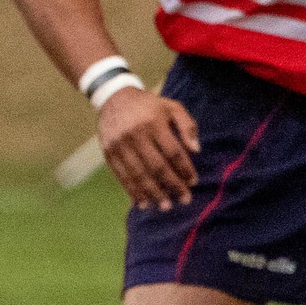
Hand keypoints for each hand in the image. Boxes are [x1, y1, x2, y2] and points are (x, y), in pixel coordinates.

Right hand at [98, 88, 198, 209]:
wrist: (114, 98)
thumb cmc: (149, 105)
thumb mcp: (172, 107)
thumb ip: (188, 125)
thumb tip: (196, 150)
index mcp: (154, 122)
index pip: (173, 152)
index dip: (185, 169)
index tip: (193, 182)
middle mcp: (136, 134)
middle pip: (157, 166)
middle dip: (172, 185)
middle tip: (184, 199)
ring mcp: (120, 144)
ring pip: (139, 174)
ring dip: (153, 193)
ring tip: (165, 206)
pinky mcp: (109, 153)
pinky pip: (122, 176)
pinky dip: (132, 191)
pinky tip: (142, 203)